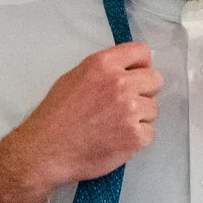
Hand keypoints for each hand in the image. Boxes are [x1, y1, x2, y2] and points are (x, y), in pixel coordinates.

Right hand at [0, 43, 161, 202]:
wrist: (46, 150)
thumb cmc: (56, 116)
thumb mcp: (74, 77)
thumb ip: (104, 71)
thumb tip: (128, 71)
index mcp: (103, 64)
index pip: (142, 52)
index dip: (141, 65)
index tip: (136, 76)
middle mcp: (120, 83)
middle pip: (155, 80)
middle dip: (144, 92)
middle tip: (126, 106)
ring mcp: (130, 110)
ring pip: (153, 109)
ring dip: (140, 118)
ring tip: (115, 126)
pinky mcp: (135, 137)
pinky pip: (149, 133)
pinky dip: (136, 140)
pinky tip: (116, 141)